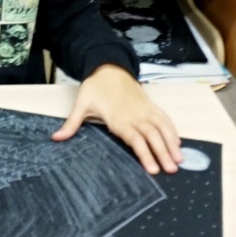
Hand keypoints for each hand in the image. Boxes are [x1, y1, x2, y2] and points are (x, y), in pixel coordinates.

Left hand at [51, 64, 182, 174]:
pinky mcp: (150, 105)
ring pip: (162, 129)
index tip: (153, 169)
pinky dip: (172, 131)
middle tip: (172, 171)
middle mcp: (135, 115)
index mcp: (119, 118)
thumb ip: (71, 124)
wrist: (109, 66)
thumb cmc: (95, 87)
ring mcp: (145, 110)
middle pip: (152, 137)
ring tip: (179, 161)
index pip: (135, 140)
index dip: (145, 154)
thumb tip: (56, 138)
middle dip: (163, 154)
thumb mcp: (81, 104)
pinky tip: (178, 143)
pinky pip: (164, 119)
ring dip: (172, 144)